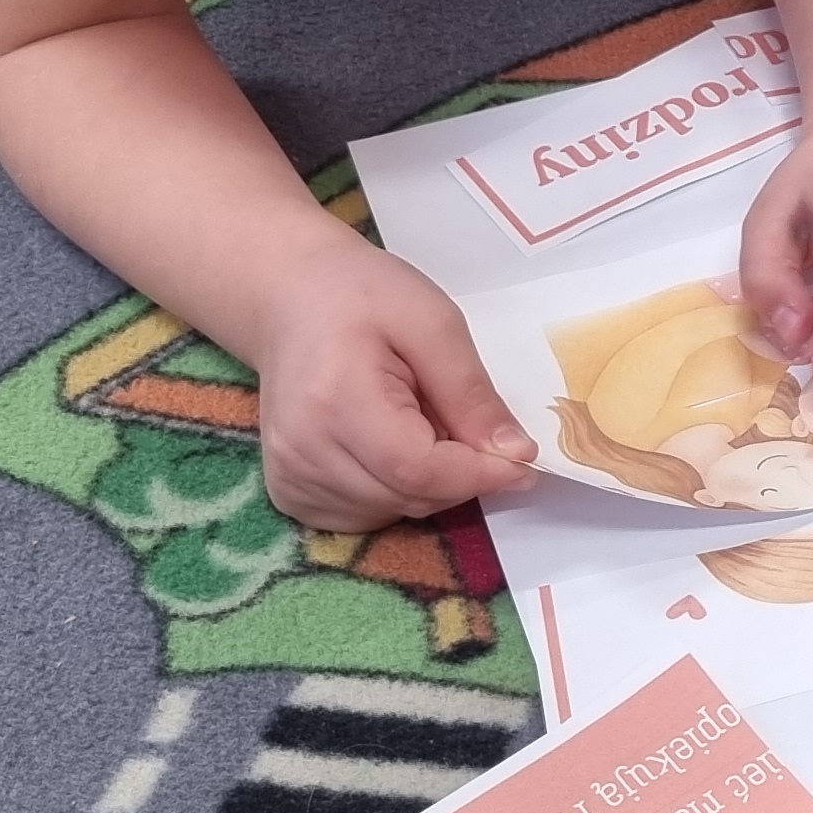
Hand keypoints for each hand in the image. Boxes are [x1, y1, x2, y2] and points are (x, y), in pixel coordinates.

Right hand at [247, 239, 538, 529]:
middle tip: (467, 422)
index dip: (480, 474)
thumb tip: (515, 453)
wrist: (289, 300)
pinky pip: (365, 517)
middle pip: (409, 497)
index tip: (525, 462)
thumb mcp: (432, 321)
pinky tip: (391, 445)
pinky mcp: (288, 493)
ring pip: (392, 513)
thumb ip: (471, 392)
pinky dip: (395, 492)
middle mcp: (302, 452)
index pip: (418, 471)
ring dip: (428, 483)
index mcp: (336, 402)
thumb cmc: (362, 296)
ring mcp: (288, 478)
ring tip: (419, 421)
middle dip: (459, 474)